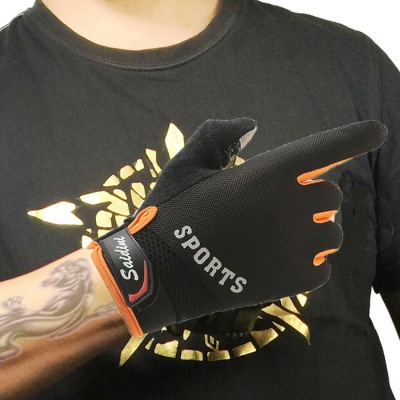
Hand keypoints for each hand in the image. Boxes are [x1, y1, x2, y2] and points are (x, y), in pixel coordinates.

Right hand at [90, 118, 386, 336]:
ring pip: (331, 231)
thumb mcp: (186, 165)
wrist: (160, 274)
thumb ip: (218, 135)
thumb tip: (252, 124)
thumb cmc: (171, 215)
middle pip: (329, 194)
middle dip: (310, 195)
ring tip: (280, 234)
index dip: (353, 137)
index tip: (378, 129)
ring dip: (313, 228)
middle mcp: (290, 207)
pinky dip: (308, 260)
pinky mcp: (292, 280)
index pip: (323, 149)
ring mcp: (295, 246)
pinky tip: (280, 259)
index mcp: (266, 174)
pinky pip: (321, 266)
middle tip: (280, 205)